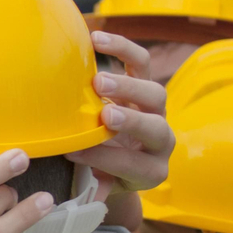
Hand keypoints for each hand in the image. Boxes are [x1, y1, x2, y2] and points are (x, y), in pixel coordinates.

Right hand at [67, 30, 174, 194]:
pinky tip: (95, 38)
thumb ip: (89, 185)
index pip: (132, 164)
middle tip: (105, 114)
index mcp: (150, 171)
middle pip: (156, 128)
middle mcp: (161, 141)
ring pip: (155, 94)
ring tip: (98, 81)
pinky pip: (141, 62)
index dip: (105, 159)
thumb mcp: (96, 185)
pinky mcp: (146, 84)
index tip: (74, 152)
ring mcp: (156, 111)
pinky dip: (121, 48)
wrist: (118, 157)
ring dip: (127, 86)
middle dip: (131, 121)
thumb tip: (71, 193)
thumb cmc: (101, 174)